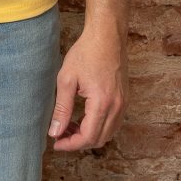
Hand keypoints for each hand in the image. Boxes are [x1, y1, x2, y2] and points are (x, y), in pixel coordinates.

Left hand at [48, 24, 126, 150]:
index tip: (56, 142)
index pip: (88, 137)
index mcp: (102, 103)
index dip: (71, 144)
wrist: (107, 35)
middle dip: (78, 142)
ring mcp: (124, 103)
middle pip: (99, 139)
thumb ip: (62, 108)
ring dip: (90, 135)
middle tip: (61, 134)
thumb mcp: (67, 79)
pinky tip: (84, 117)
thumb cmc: (86, 52)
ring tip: (70, 125)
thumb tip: (55, 132)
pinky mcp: (125, 98)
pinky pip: (114, 122)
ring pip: (108, 133)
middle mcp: (117, 107)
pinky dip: (99, 126)